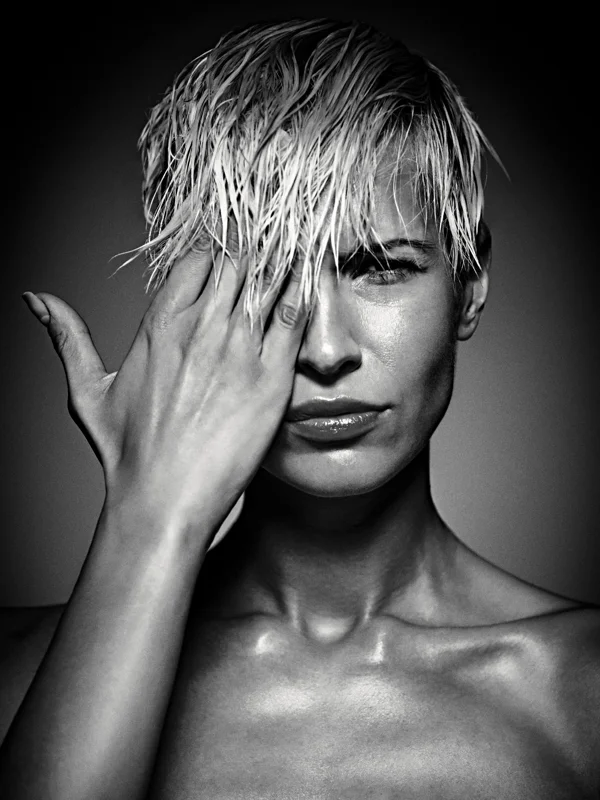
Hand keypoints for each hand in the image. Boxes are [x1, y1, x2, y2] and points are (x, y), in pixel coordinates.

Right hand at [22, 248, 307, 540]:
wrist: (165, 501)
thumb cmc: (129, 454)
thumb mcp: (88, 391)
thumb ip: (67, 337)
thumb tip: (35, 300)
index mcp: (160, 325)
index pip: (198, 260)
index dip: (215, 257)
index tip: (227, 267)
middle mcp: (202, 330)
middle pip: (238, 263)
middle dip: (252, 257)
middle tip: (266, 263)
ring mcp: (240, 351)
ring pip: (269, 280)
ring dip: (281, 267)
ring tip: (291, 265)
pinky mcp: (272, 377)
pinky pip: (295, 317)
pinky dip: (303, 295)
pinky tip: (310, 286)